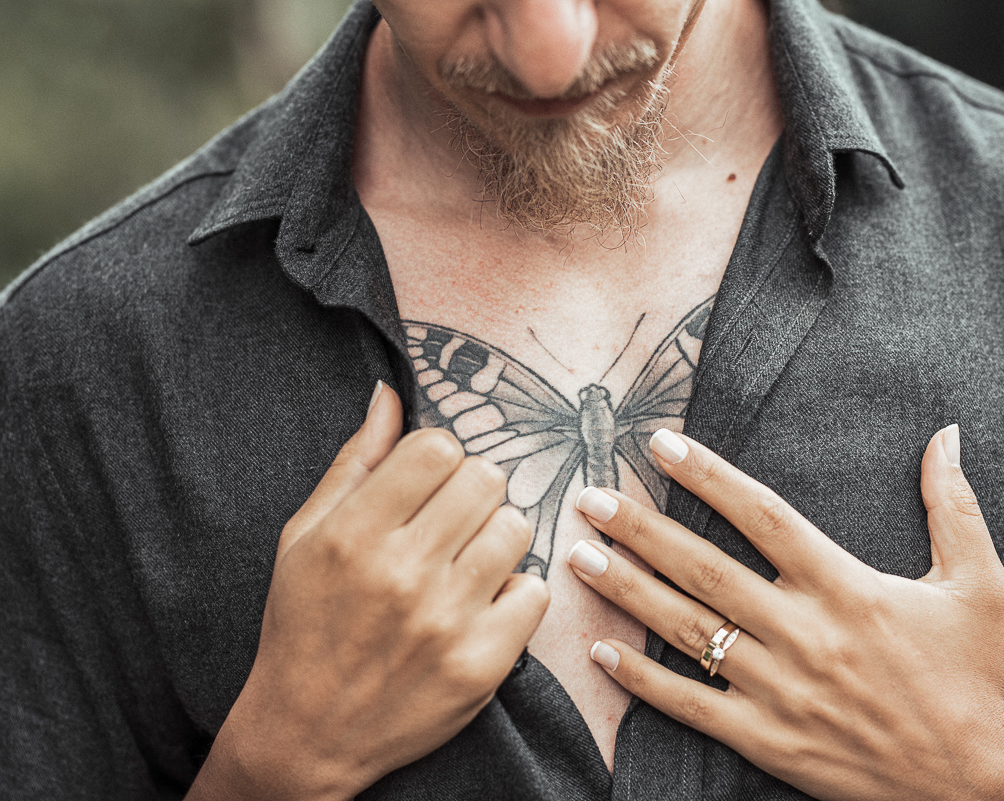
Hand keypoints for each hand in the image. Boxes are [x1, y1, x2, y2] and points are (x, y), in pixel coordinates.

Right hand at [188, 382, 549, 800]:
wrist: (307, 733)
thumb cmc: (304, 623)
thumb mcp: (305, 536)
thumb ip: (355, 462)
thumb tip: (391, 394)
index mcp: (354, 534)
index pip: (439, 447)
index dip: (439, 458)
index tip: (427, 483)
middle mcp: (402, 573)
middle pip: (486, 479)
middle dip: (472, 492)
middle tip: (450, 522)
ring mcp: (446, 621)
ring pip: (516, 528)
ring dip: (496, 538)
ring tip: (466, 562)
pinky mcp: (482, 664)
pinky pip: (535, 591)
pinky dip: (515, 594)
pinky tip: (482, 605)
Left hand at [568, 425, 1003, 800]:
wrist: (978, 785)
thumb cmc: (976, 679)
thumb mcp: (981, 586)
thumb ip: (955, 508)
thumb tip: (948, 435)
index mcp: (846, 587)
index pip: (762, 516)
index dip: (708, 476)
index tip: (662, 445)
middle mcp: (804, 633)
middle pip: (704, 569)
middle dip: (640, 529)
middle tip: (588, 498)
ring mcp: (781, 690)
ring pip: (688, 631)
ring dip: (628, 591)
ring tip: (579, 558)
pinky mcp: (769, 740)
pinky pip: (692, 705)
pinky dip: (643, 680)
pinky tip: (602, 652)